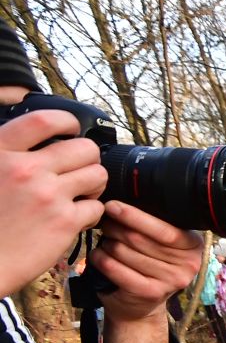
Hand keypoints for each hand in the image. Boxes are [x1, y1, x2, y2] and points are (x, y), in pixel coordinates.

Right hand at [0, 108, 106, 298]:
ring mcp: (47, 195)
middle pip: (84, 149)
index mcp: (1, 152)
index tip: (73, 128)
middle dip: (88, 159)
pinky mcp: (64, 222)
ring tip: (79, 193)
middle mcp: (26, 170)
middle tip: (79, 171)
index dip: (67, 121)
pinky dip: (90, 213)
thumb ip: (7, 154)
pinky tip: (74, 218)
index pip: (44, 120)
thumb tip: (33, 141)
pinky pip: (97, 207)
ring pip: (98, 175)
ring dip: (94, 184)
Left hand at [90, 202, 206, 324]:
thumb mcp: (159, 243)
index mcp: (193, 246)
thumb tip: (122, 201)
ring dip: (107, 244)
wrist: (141, 305)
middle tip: (104, 223)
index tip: (112, 205)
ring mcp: (171, 281)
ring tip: (105, 244)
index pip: (164, 229)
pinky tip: (98, 256)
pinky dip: (101, 260)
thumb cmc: (147, 265)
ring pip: (125, 252)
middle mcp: (188, 265)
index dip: (135, 216)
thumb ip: (152, 226)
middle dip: (116, 228)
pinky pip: (117, 269)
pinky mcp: (150, 293)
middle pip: (141, 239)